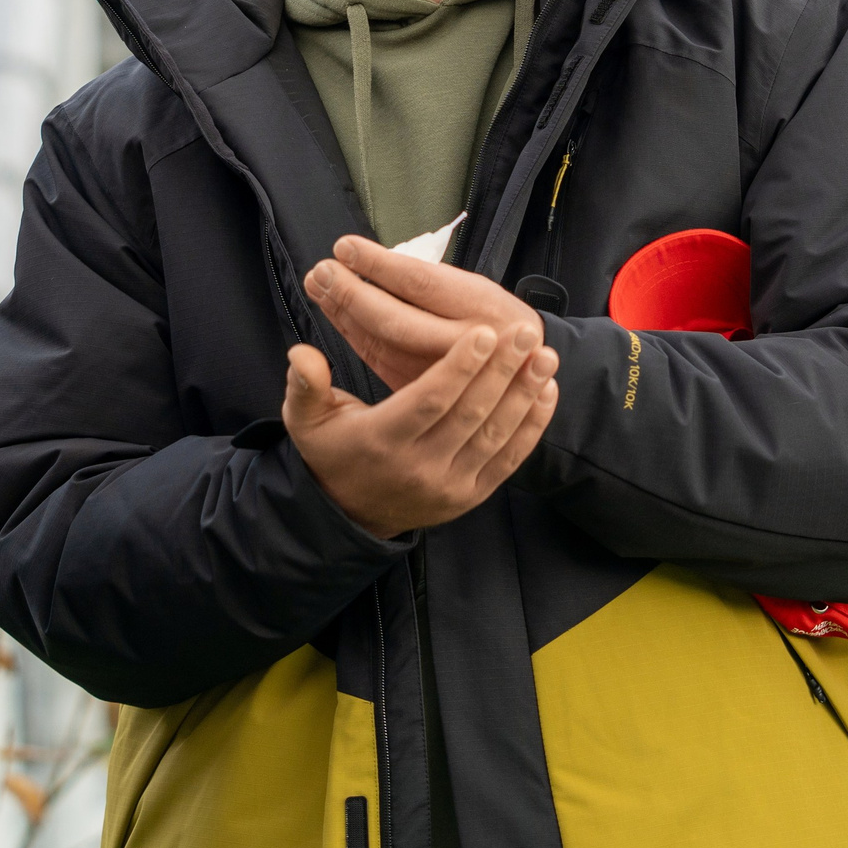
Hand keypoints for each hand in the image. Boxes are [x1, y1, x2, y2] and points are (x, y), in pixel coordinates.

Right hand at [280, 323, 557, 538]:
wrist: (350, 516)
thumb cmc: (332, 453)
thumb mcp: (306, 421)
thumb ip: (305, 385)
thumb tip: (301, 354)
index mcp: (381, 441)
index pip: (428, 401)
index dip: (459, 367)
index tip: (483, 333)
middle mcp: (419, 467)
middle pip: (470, 413)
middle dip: (503, 370)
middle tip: (527, 331)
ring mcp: (449, 486)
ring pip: (495, 435)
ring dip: (524, 394)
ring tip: (545, 356)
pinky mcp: (470, 496)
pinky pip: (508, 460)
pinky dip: (531, 427)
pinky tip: (546, 392)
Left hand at [305, 234, 545, 390]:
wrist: (525, 375)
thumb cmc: (492, 320)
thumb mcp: (475, 290)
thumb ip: (429, 282)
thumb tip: (368, 260)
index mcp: (482, 307)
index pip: (421, 282)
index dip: (379, 266)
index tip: (345, 246)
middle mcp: (465, 344)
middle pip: (398, 321)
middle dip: (352, 295)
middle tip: (322, 270)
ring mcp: (444, 376)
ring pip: (385, 345)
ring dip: (345, 314)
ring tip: (319, 286)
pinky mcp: (428, 393)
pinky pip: (382, 363)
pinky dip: (355, 336)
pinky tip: (336, 315)